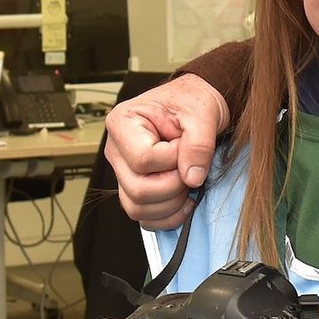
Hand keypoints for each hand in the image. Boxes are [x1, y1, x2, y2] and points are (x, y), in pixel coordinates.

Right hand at [104, 75, 228, 228]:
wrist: (197, 104)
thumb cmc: (193, 102)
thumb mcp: (202, 114)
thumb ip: (198, 144)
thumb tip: (192, 178)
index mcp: (123, 122)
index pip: (143, 159)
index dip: (173, 160)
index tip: (187, 146)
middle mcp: (116, 149)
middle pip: (137, 189)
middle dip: (174, 185)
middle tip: (192, 168)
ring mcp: (123, 171)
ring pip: (137, 207)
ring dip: (171, 204)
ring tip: (189, 182)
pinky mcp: (134, 187)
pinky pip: (143, 216)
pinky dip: (166, 216)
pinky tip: (185, 201)